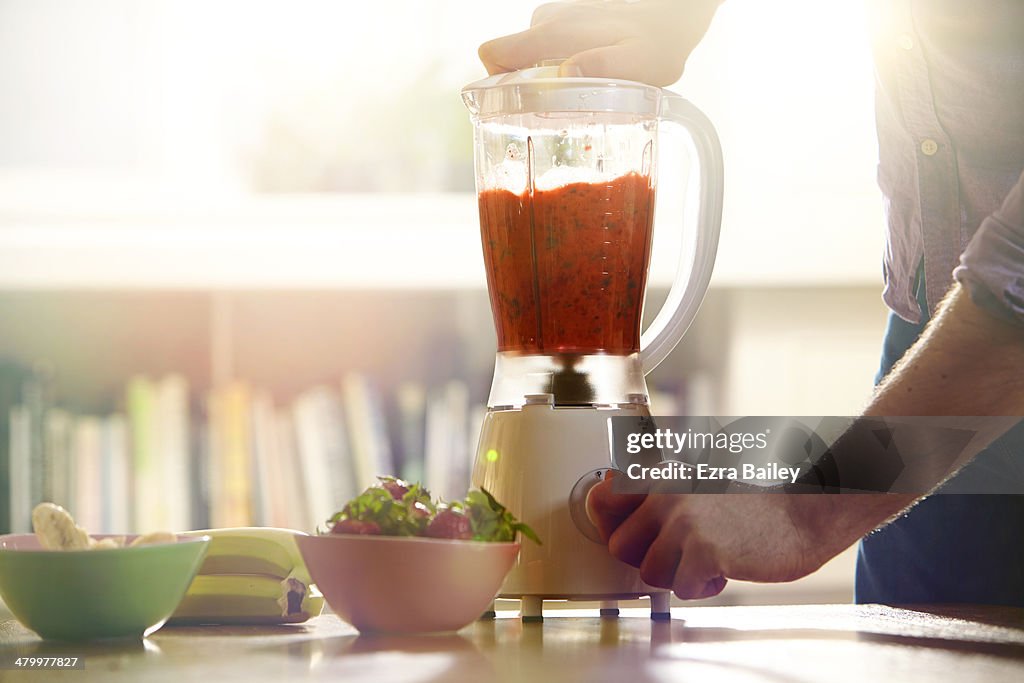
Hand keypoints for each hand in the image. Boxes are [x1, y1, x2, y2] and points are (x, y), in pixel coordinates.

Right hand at [478, 0, 721, 85]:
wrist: (670, 20)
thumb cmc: (656, 46)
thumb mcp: (638, 63)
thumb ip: (603, 66)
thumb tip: (567, 71)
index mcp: (554, 34)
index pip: (494, 53)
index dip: (496, 84)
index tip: (521, 105)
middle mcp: (547, 21)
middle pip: (508, 61)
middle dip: (525, 88)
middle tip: (561, 108)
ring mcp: (554, 18)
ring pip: (527, 57)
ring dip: (543, 79)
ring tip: (580, 93)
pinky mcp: (564, 20)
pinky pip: (543, 49)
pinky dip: (555, 67)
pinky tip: (587, 76)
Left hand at [587, 474, 906, 598]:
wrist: (811, 504)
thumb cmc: (762, 495)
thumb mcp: (704, 477)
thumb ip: (661, 487)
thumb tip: (611, 489)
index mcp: (665, 473)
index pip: (604, 498)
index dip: (612, 524)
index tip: (636, 534)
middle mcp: (667, 494)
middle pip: (620, 545)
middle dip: (646, 558)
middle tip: (677, 555)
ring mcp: (685, 522)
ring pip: (648, 571)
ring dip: (676, 575)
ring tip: (705, 562)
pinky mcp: (705, 551)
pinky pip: (680, 587)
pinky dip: (700, 587)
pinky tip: (723, 572)